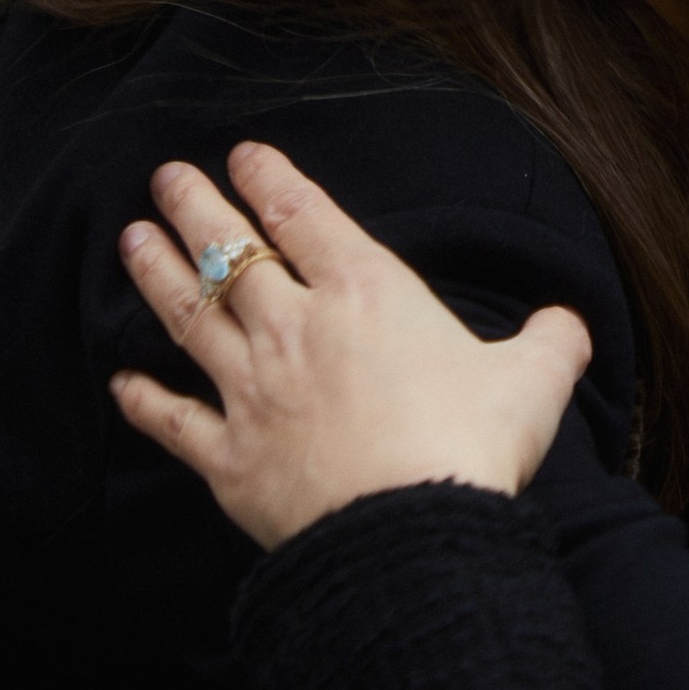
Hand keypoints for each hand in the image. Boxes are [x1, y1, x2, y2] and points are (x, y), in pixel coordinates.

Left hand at [113, 145, 591, 548]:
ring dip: (158, 276)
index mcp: (368, 294)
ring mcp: (254, 392)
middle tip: (166, 178)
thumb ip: (549, 345)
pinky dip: (144, 401)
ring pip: (191, 319)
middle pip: (232, 253)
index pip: (306, 216)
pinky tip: (120, 382)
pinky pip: (174, 421)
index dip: (271, 178)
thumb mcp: (533, 384)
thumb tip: (569, 326)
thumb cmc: (471, 449)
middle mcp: (297, 329)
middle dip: (196, 209)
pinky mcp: (230, 459)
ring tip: (131, 240)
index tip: (242, 155)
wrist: (411, 535)